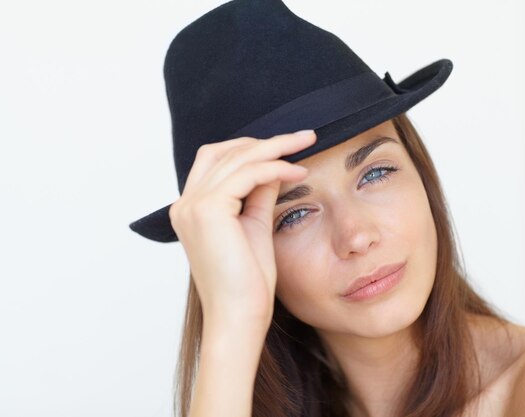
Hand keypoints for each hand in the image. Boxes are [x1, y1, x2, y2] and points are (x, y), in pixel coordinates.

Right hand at [168, 130, 315, 331]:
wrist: (239, 315)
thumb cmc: (248, 281)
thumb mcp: (255, 225)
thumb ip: (259, 194)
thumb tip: (276, 166)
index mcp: (191, 208)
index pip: (217, 160)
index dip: (251, 148)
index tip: (287, 147)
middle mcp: (185, 203)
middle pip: (224, 151)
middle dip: (265, 141)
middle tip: (303, 136)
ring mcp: (192, 205)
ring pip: (237, 157)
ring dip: (275, 148)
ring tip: (305, 145)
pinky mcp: (208, 210)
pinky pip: (247, 174)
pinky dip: (275, 168)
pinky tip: (297, 172)